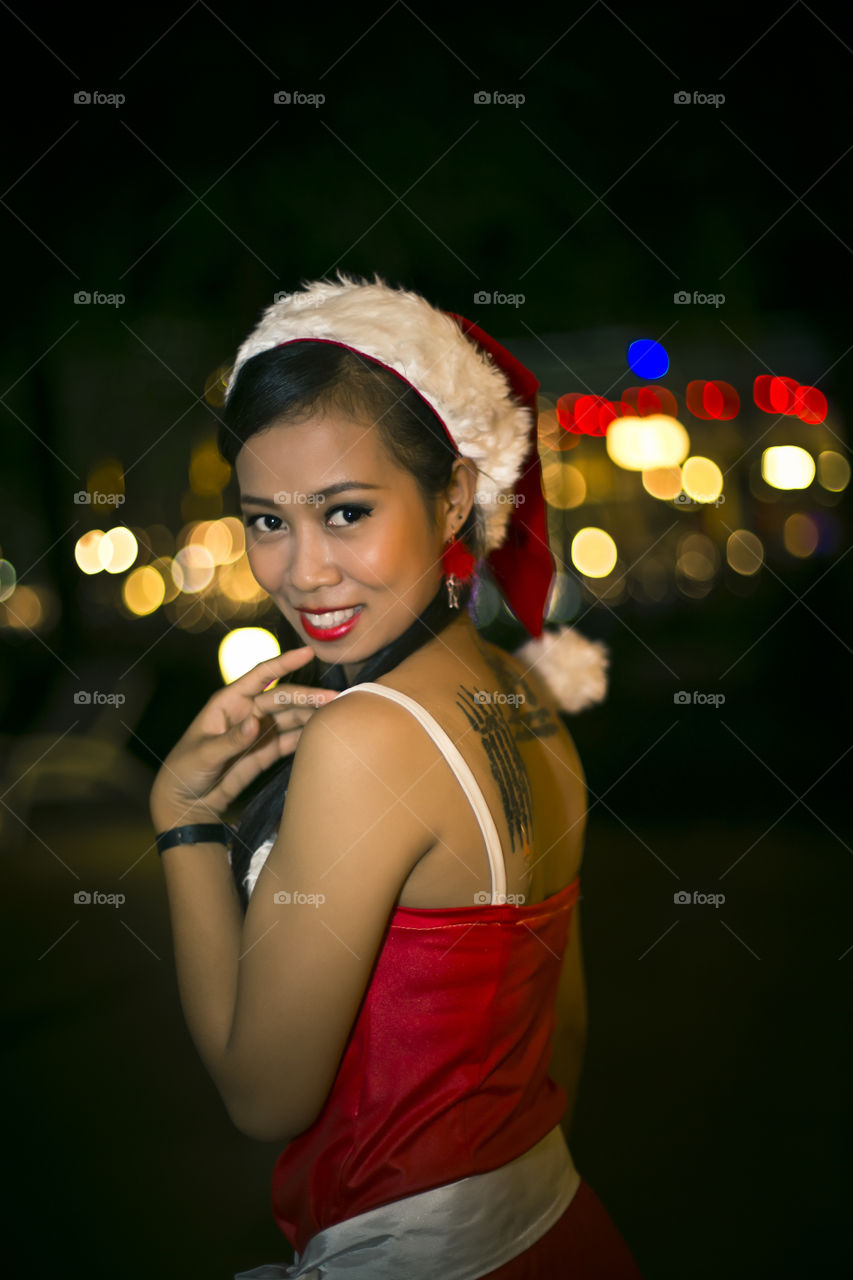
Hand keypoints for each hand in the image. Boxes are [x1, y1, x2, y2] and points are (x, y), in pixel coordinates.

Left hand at [150, 646, 337, 831]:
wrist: (187, 802)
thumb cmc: (185, 770)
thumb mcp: (204, 754)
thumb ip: (231, 739)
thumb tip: (255, 721)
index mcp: (229, 702)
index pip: (260, 675)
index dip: (284, 662)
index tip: (308, 653)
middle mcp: (247, 712)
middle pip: (283, 698)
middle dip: (308, 696)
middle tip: (335, 697)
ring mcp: (259, 732)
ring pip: (291, 718)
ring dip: (311, 715)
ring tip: (336, 714)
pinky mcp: (266, 752)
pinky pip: (290, 740)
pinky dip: (306, 736)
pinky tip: (322, 734)